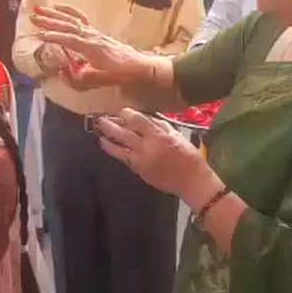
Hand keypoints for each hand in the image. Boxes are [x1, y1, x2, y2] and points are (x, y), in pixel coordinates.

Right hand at [32, 5, 149, 88]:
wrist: (137, 64)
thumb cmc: (119, 73)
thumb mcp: (99, 80)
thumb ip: (79, 78)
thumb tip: (62, 71)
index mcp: (92, 47)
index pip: (70, 40)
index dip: (55, 37)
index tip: (39, 36)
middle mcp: (92, 36)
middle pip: (68, 25)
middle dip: (49, 21)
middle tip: (32, 18)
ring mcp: (93, 32)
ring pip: (71, 19)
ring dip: (54, 14)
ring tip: (38, 9)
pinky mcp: (95, 31)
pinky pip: (79, 17)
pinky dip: (68, 10)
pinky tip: (58, 7)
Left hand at [94, 109, 212, 201]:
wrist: (191, 180)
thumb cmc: (188, 156)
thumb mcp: (177, 135)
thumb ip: (160, 125)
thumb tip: (145, 118)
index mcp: (158, 135)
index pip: (137, 120)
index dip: (126, 114)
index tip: (121, 111)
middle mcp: (146, 147)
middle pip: (123, 133)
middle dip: (110, 126)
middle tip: (101, 120)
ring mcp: (140, 160)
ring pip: (118, 149)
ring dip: (107, 141)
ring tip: (100, 135)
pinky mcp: (139, 171)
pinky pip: (124, 159)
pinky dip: (116, 153)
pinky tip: (110, 148)